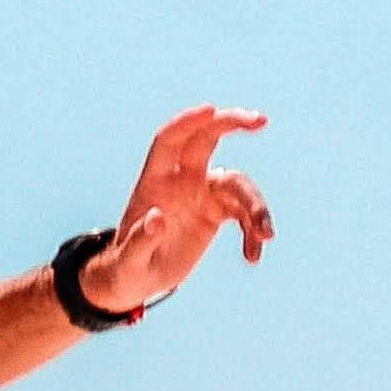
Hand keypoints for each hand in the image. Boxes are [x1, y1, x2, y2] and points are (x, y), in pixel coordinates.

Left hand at [73, 108, 275, 315]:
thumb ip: (140, 241)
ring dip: (255, 207)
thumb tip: (156, 218)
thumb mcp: (129, 261)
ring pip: (237, 183)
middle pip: (208, 139)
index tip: (210, 110)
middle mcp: (181, 179)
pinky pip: (243, 213)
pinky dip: (252, 232)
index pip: (169, 140)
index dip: (188, 122)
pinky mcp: (216, 212)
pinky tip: (252, 256)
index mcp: (154, 181)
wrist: (138, 280)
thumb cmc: (126, 267)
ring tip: (264, 237)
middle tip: (261, 120)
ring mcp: (201, 193)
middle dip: (232, 123)